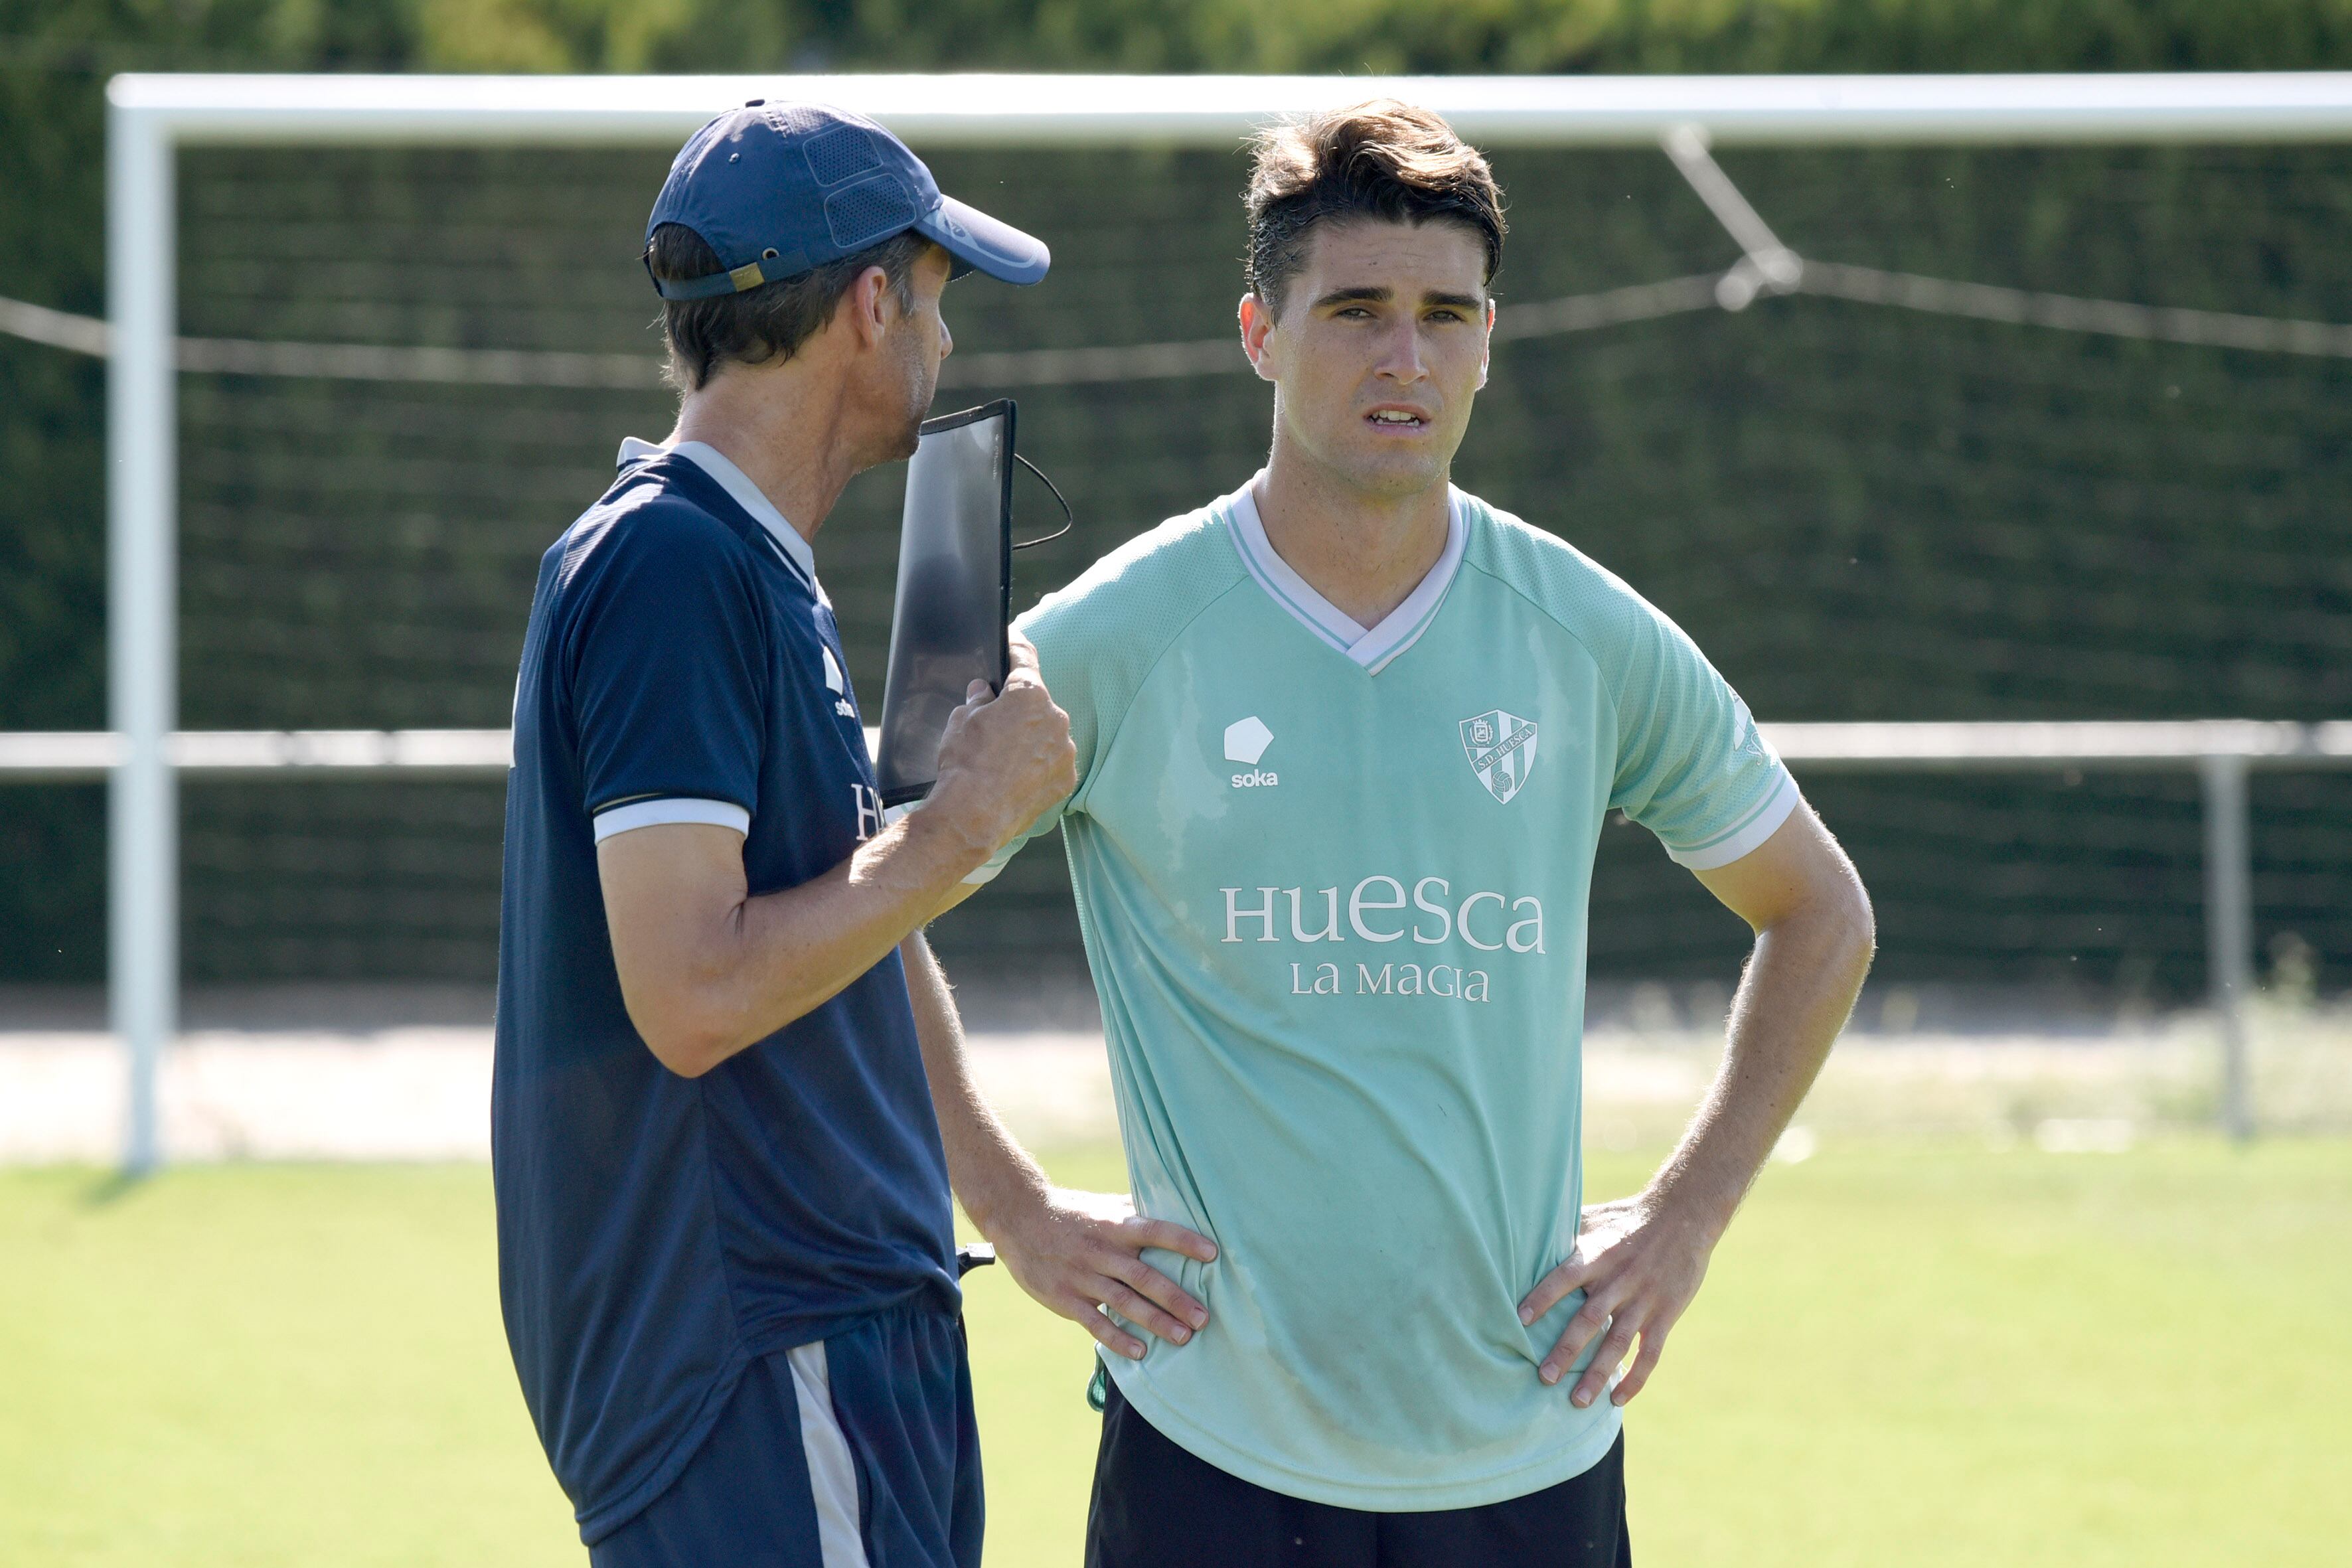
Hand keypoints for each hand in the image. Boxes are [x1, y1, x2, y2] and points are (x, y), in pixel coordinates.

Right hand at [927, 630, 1076, 857]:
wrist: (973, 816)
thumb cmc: (965, 764)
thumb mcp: (960, 721)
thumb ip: (977, 700)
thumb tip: (983, 691)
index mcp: (1029, 693)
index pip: (1024, 657)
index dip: (1015, 646)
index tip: (1013, 641)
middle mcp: (1056, 716)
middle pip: (1037, 701)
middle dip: (1019, 706)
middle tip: (996, 721)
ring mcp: (1065, 748)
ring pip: (1048, 732)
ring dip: (1032, 737)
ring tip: (1004, 757)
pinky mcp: (1067, 777)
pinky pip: (1054, 761)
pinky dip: (1040, 763)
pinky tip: (1017, 775)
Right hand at [988, 1186, 1218, 1361]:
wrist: (1018, 1217)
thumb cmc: (1071, 1212)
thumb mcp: (1103, 1204)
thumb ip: (1136, 1210)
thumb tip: (1175, 1207)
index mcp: (1115, 1225)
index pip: (1156, 1230)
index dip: (1184, 1241)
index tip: (1213, 1254)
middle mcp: (1102, 1251)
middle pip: (1145, 1277)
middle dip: (1176, 1299)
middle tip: (1204, 1318)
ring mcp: (1083, 1277)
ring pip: (1125, 1303)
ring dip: (1156, 1321)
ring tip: (1184, 1337)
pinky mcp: (1065, 1298)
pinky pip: (1095, 1322)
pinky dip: (1117, 1339)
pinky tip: (1140, 1352)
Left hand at [1517, 1190, 1717, 1408]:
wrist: (1683, 1215)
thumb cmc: (1627, 1218)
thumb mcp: (1594, 1218)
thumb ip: (1563, 1233)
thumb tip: (1522, 1236)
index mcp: (1597, 1255)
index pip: (1564, 1277)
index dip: (1542, 1297)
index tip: (1518, 1319)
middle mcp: (1619, 1280)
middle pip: (1589, 1319)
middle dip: (1566, 1350)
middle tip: (1543, 1377)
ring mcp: (1644, 1300)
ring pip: (1618, 1343)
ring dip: (1598, 1373)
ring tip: (1577, 1401)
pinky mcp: (1666, 1314)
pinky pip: (1650, 1353)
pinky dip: (1636, 1378)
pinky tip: (1618, 1399)